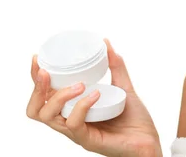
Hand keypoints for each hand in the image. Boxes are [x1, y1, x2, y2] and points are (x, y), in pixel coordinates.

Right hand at [26, 39, 162, 156]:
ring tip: (79, 84)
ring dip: (60, 96)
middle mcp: (70, 122)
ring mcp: (77, 133)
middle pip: (37, 109)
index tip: (37, 59)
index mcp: (73, 110)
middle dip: (37, 88)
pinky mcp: (88, 140)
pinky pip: (74, 124)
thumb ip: (116, 67)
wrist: (150, 141)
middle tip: (46, 72)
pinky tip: (95, 94)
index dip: (36, 79)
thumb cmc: (135, 120)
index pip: (44, 96)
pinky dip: (82, 106)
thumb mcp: (124, 87)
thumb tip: (106, 43)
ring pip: (49, 117)